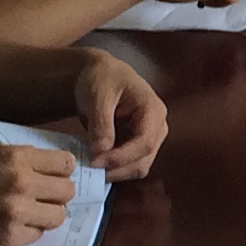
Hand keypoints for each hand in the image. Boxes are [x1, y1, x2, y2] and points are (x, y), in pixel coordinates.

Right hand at [0, 142, 76, 245]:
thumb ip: (17, 162)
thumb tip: (46, 170)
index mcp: (15, 156)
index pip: (65, 163)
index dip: (60, 173)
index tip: (50, 180)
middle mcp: (22, 180)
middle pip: (67, 191)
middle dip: (55, 197)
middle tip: (38, 202)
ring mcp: (17, 209)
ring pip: (58, 216)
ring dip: (44, 217)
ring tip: (25, 217)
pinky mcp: (10, 236)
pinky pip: (38, 236)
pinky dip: (27, 234)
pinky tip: (10, 229)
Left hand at [69, 48, 167, 180]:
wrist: (100, 73)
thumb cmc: (102, 78)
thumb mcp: (98, 95)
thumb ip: (101, 123)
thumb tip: (100, 151)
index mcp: (154, 111)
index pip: (144, 143)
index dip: (121, 157)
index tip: (95, 161)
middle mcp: (157, 128)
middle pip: (143, 160)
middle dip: (117, 168)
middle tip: (88, 167)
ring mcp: (149, 138)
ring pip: (137, 167)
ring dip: (114, 172)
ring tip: (89, 166)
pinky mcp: (137, 146)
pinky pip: (128, 165)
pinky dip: (112, 169)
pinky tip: (95, 163)